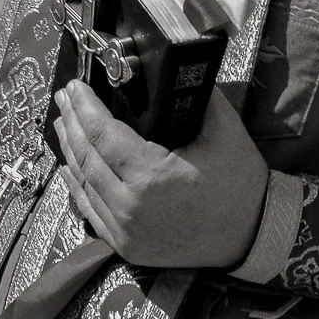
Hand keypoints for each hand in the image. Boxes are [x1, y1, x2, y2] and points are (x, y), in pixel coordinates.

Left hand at [54, 81, 267, 268]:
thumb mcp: (225, 133)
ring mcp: (124, 230)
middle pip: (86, 155)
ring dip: (69, 150)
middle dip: (71, 122)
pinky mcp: (125, 246)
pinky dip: (76, 184)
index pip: (102, 133)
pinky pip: (90, 210)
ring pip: (83, 182)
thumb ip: (198, 98)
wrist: (255, 238)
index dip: (84, 107)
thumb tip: (173, 71)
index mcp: (150, 176)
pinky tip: (67, 165)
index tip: (75, 85)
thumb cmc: (241, 185)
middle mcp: (129, 205)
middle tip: (64, 97)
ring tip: (62, 122)